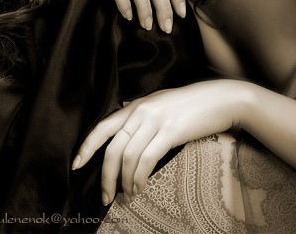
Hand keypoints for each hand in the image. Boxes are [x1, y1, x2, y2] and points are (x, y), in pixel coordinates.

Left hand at [72, 80, 247, 204]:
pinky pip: (146, 160)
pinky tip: (141, 188)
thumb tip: (125, 117)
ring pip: (128, 157)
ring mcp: (155, 120)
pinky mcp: (170, 131)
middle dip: (106, 176)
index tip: (76, 166)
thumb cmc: (190, 104)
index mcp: (135, 105)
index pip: (103, 127)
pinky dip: (140, 178)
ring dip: (125, 182)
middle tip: (106, 197)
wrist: (219, 99)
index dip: (87, 147)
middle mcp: (140, 111)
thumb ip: (141, 111)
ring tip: (128, 196)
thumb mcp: (160, 102)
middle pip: (113, 148)